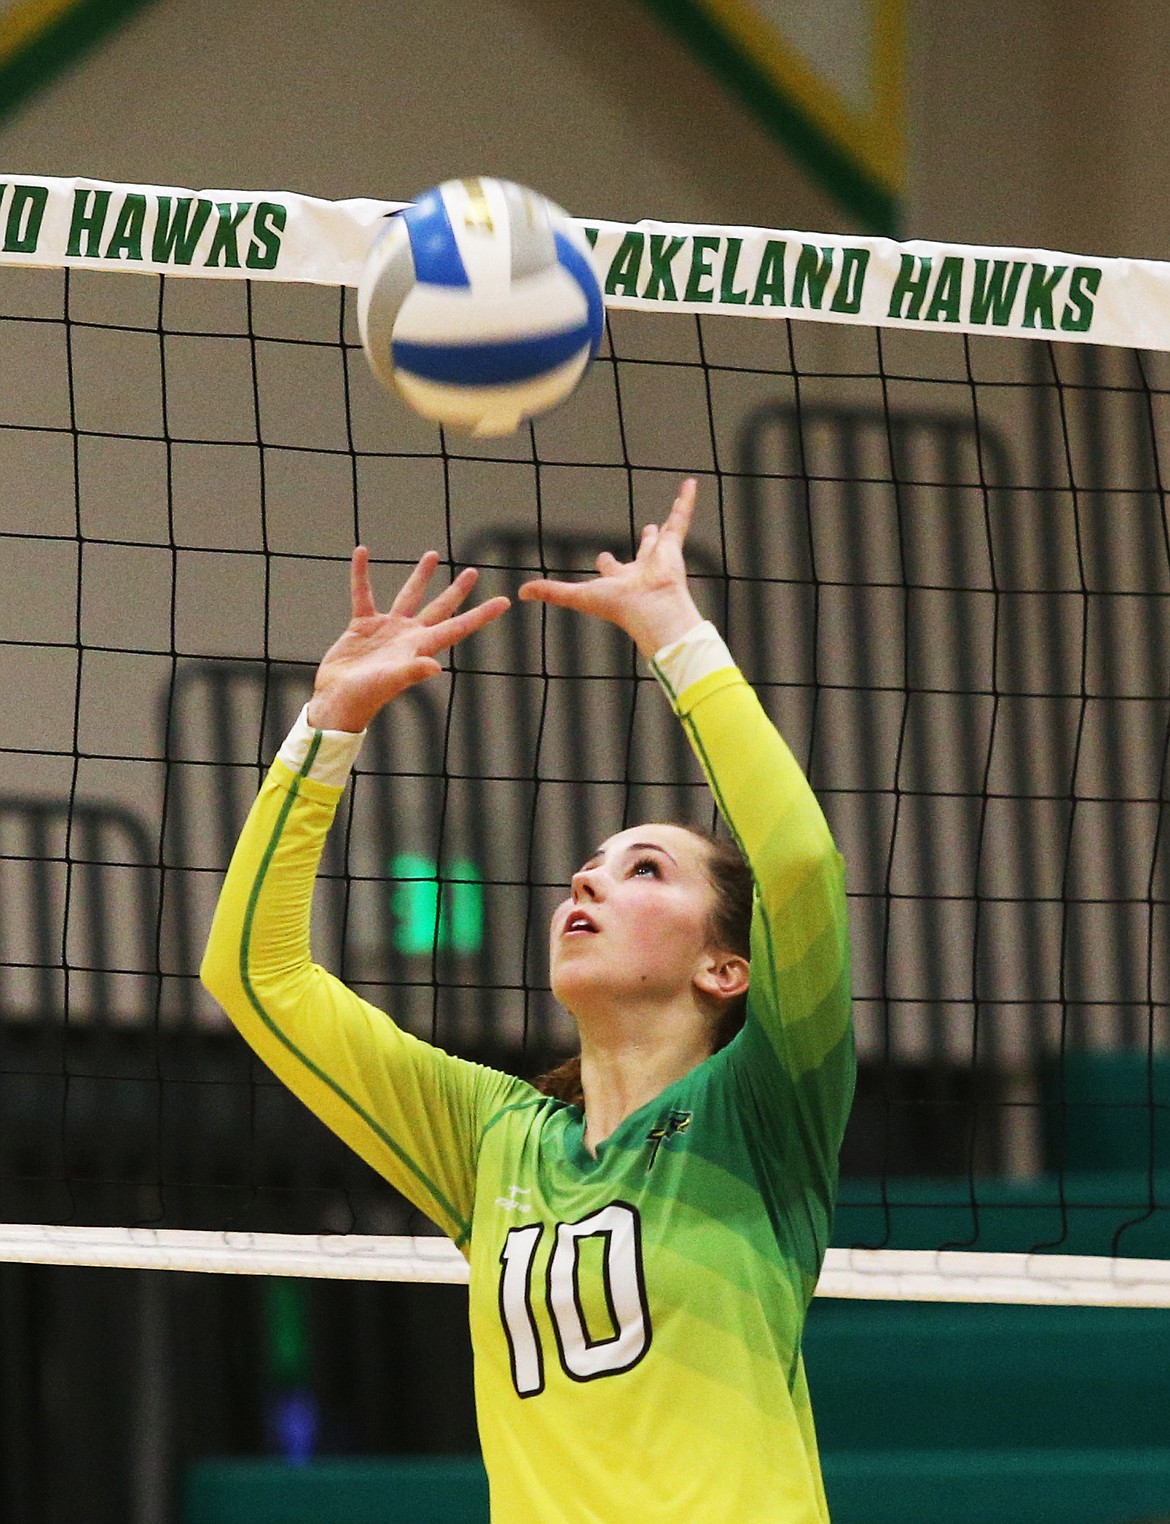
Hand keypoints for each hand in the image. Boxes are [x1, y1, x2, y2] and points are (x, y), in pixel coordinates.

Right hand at [307, 548, 509, 731]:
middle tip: (473, 572)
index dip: (482, 614)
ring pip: (408, 596)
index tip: (505, 601)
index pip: (458, 627)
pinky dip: (361, 574)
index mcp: (421, 647)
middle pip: (439, 607)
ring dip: (420, 576)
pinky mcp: (363, 625)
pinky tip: (362, 552)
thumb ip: (412, 672)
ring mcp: (387, 629)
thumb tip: (436, 667)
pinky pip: (364, 594)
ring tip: (432, 554)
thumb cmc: (365, 697)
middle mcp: (409, 636)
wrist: (337, 702)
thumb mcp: (390, 682)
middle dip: (456, 590)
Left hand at [517, 478, 703, 658]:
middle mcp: (642, 568)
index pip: (612, 568)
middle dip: (646, 543)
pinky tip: (691, 484)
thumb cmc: (618, 607)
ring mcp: (660, 557)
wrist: (652, 611)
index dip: (607, 563)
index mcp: (621, 581)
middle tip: (648, 531)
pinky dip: (686, 501)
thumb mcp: (578, 596)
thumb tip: (521, 593)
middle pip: (643, 551)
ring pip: (666, 533)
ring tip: (679, 503)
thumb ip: (552, 592)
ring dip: (670, 521)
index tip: (603, 558)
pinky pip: (681, 518)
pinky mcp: (674, 547)